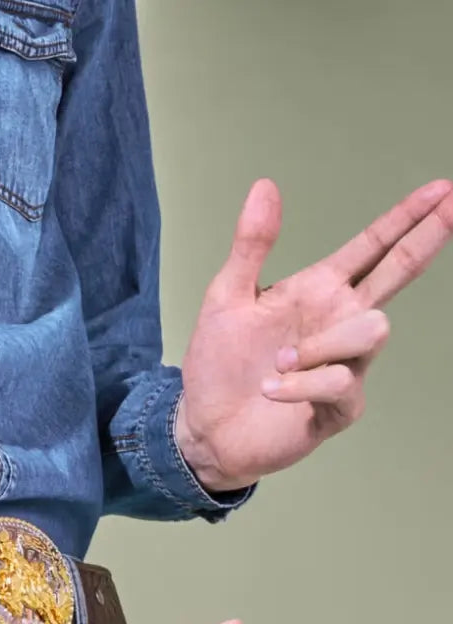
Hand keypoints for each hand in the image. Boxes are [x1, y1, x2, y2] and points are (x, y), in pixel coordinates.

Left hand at [174, 177, 452, 492]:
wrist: (204, 429)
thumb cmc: (218, 365)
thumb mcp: (226, 299)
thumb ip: (251, 246)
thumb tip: (265, 185)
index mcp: (319, 291)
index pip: (374, 248)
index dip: (407, 218)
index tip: (443, 190)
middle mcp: (340, 324)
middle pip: (398, 275)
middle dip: (424, 241)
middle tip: (452, 208)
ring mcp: (345, 366)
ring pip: (371, 331)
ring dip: (323, 344)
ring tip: (277, 361)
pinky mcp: (338, 408)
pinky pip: (340, 384)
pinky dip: (301, 385)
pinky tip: (271, 391)